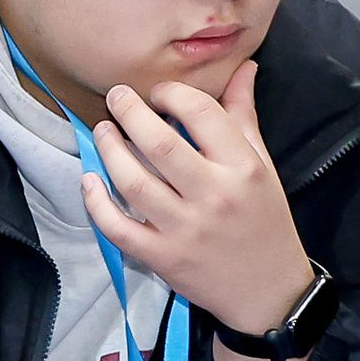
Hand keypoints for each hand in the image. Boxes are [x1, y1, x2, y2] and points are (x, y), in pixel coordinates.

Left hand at [79, 63, 317, 339]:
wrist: (269, 292)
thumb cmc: (265, 221)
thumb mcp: (263, 166)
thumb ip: (244, 117)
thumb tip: (243, 68)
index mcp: (244, 169)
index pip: (201, 114)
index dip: (172, 93)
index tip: (160, 93)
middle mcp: (215, 197)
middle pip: (159, 144)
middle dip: (129, 112)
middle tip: (116, 97)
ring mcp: (186, 230)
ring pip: (133, 182)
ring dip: (109, 150)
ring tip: (103, 131)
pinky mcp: (164, 258)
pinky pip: (118, 227)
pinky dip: (97, 202)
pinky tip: (90, 181)